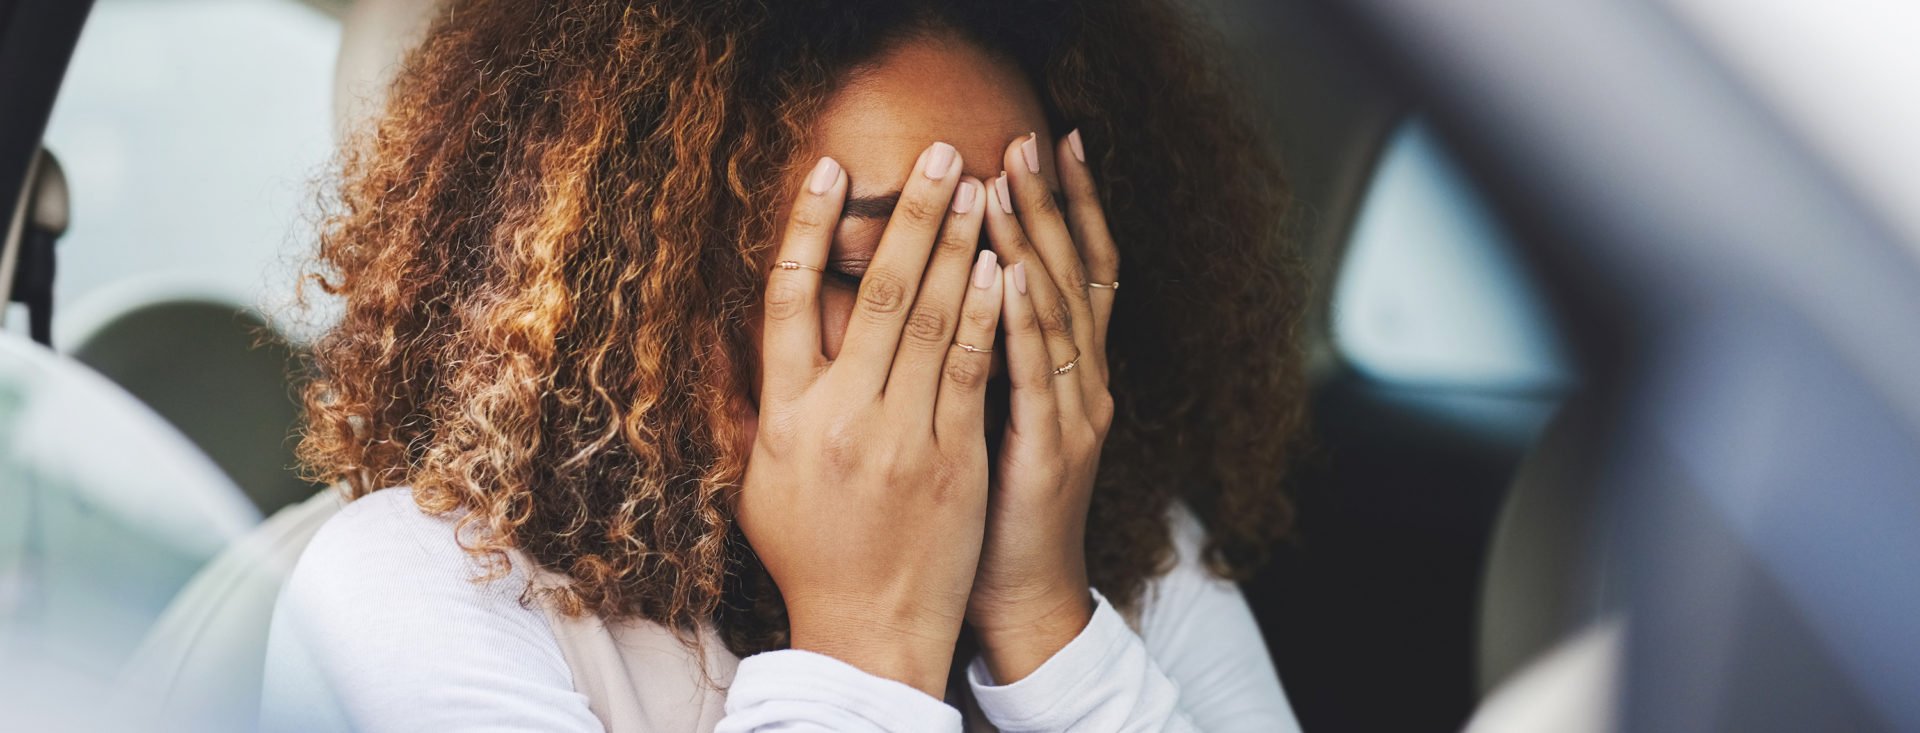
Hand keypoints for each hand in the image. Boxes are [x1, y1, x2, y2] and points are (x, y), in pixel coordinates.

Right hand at [738, 143, 1003, 697]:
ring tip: (978, 188)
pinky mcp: (955, 458)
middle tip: (937, 153)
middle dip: (909, 214)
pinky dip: (986, 313)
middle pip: (874, 293)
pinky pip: (973, 370)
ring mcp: (901, 436)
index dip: (803, 227)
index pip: (785, 300)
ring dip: (958, 246)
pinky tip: (1002, 266)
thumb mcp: (755, 479)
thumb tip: (714, 334)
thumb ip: (739, 403)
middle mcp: (840, 417)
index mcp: (784, 416)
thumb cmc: (809, 552)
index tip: (825, 169)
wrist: (868, 630)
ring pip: (932, 320)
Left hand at [967, 130, 1119, 682]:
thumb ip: (977, 353)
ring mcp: (1076, 414)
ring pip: (1059, 311)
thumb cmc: (990, 507)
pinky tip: (1010, 273)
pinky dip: (1026, 320)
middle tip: (1025, 139)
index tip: (1048, 142)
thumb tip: (937, 288)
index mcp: (1072, 371)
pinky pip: (1038, 374)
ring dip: (1032, 243)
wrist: (1021, 597)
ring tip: (1003, 185)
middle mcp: (1086, 382)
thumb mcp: (987, 414)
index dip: (1070, 203)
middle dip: (1050, 202)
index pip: (1080, 267)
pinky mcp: (1053, 451)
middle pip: (1077, 272)